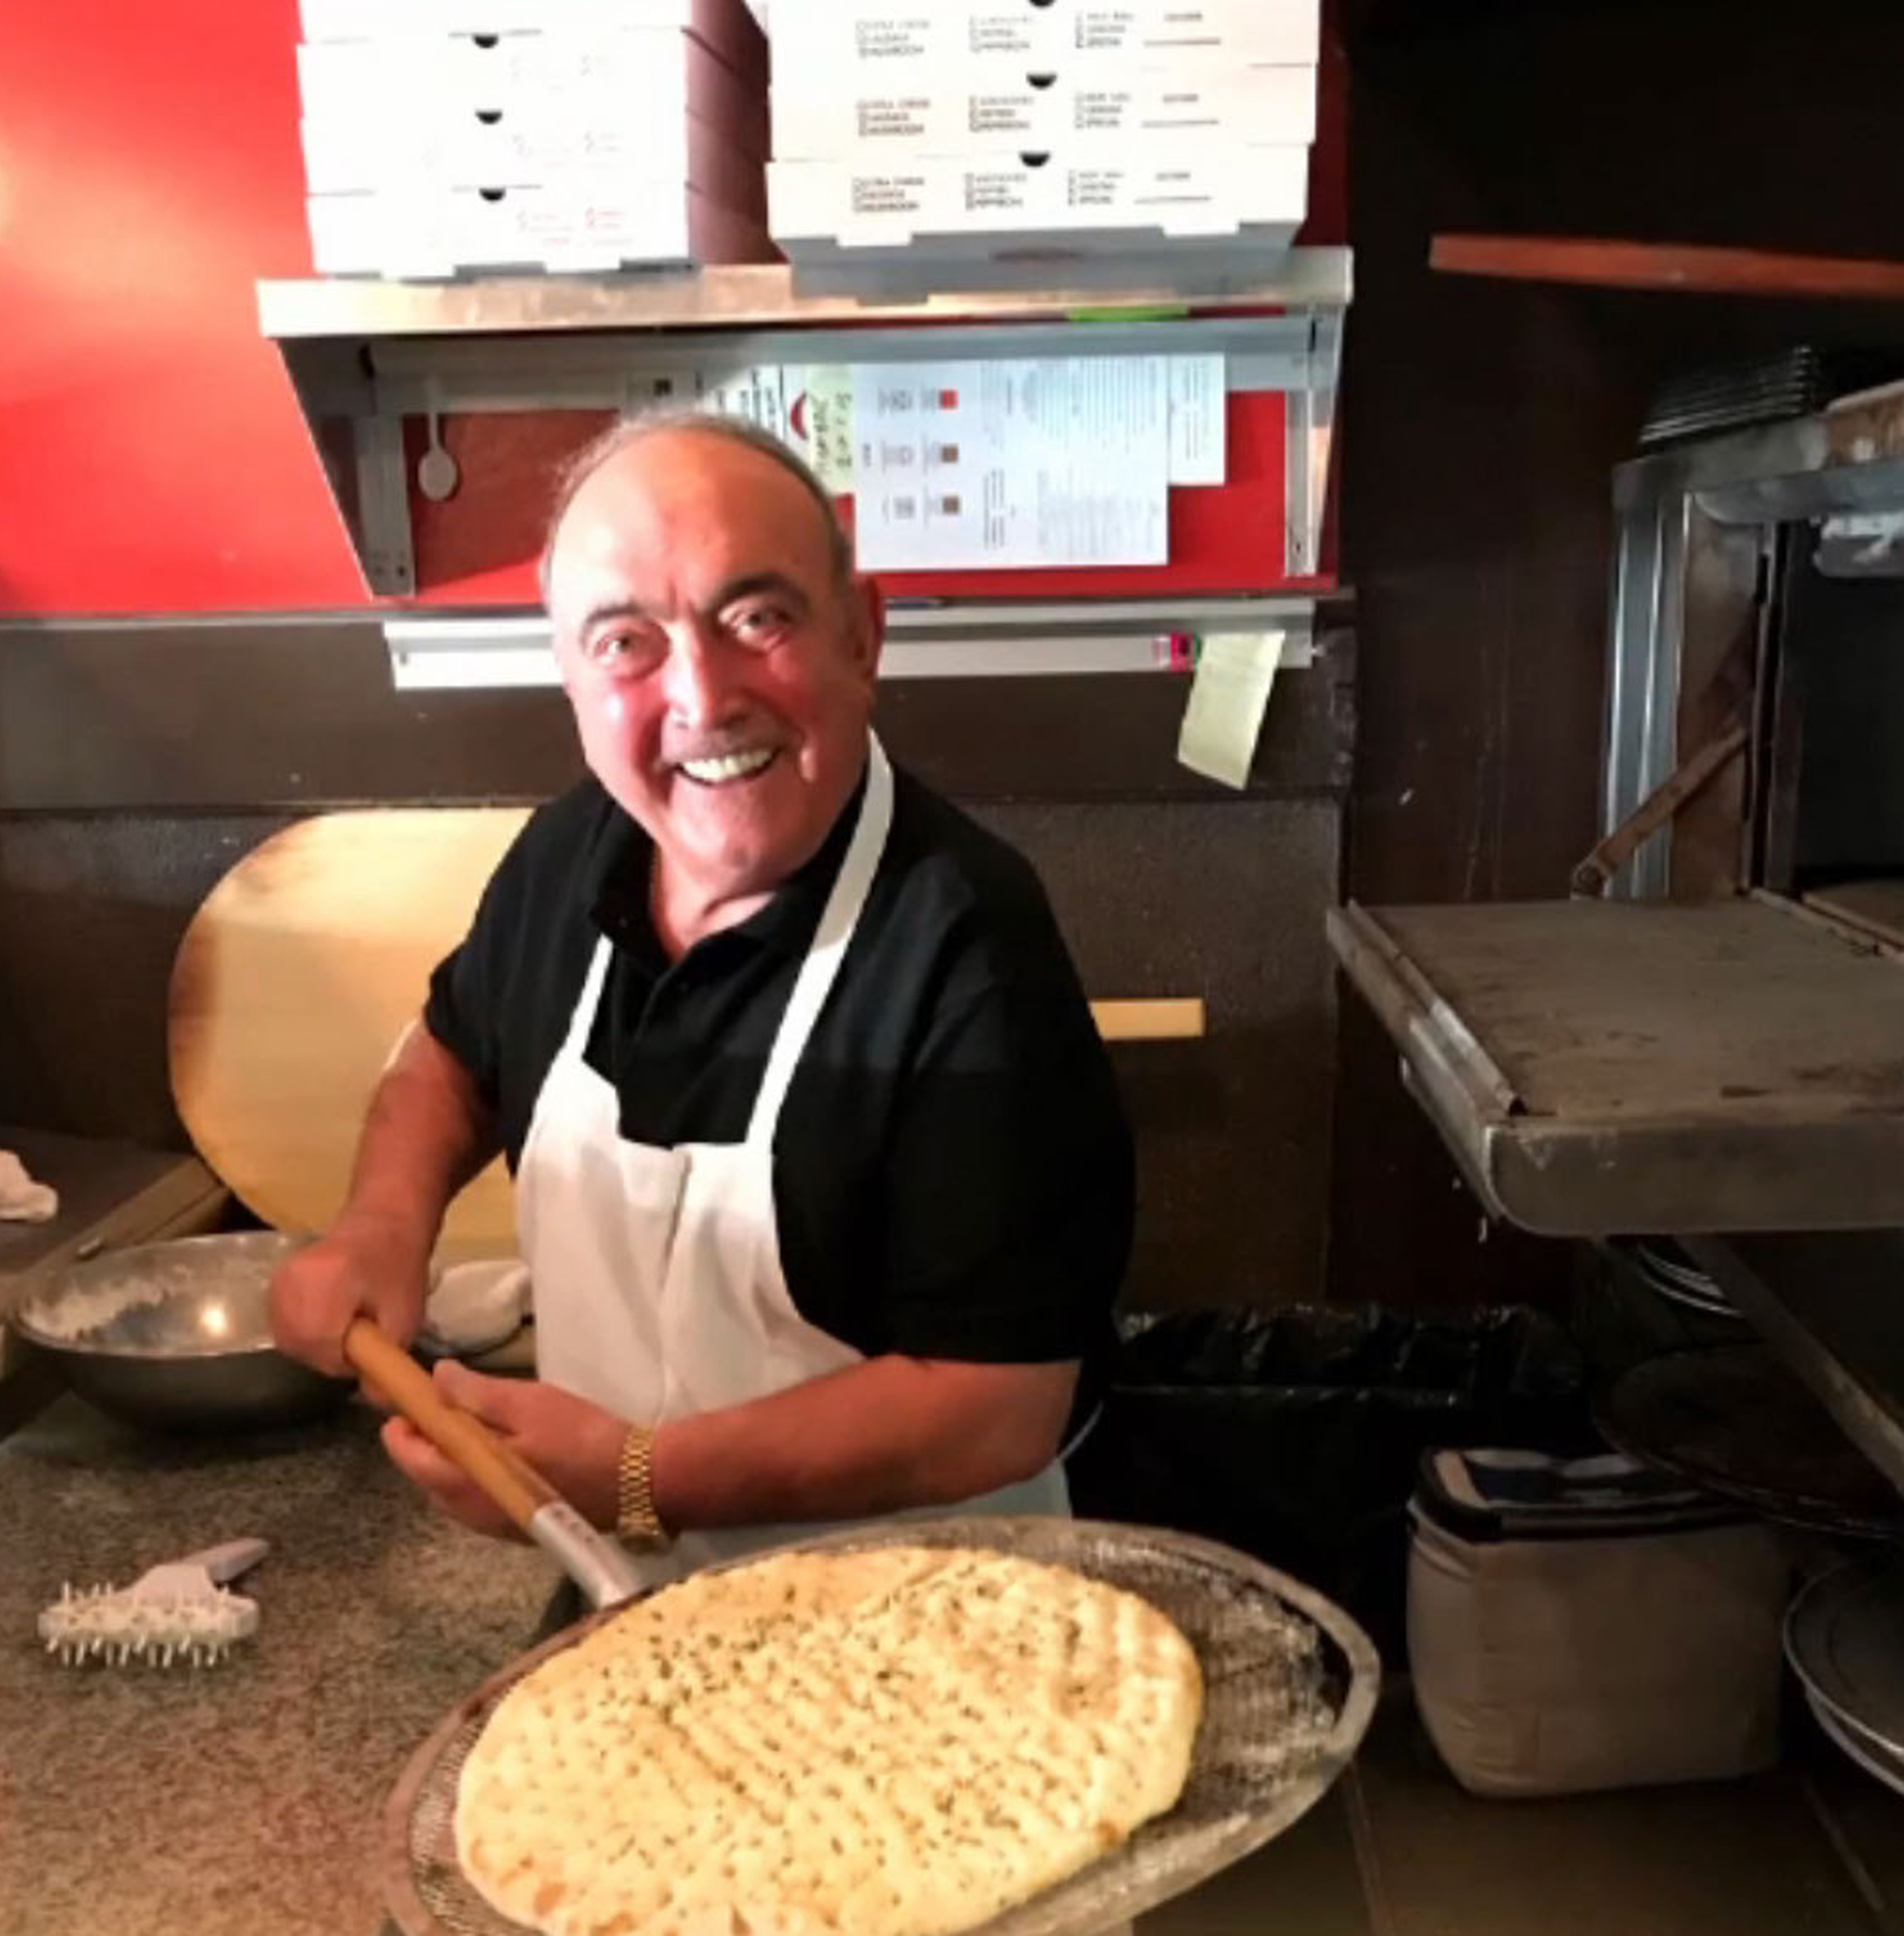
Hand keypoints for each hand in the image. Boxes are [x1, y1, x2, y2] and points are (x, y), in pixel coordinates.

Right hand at [269, 1216, 429, 1377]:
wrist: (384, 1222)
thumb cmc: (399, 1266)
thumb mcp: (405, 1317)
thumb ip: (386, 1360)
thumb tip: (373, 1401)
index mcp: (322, 1286)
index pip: (320, 1347)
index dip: (345, 1359)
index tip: (368, 1348)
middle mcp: (289, 1283)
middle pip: (299, 1346)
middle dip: (329, 1354)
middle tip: (360, 1339)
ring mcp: (277, 1282)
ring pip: (288, 1339)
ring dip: (316, 1344)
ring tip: (347, 1326)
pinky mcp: (274, 1284)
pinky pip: (283, 1325)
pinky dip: (305, 1331)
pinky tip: (329, 1319)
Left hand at [381, 1362, 626, 1539]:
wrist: (636, 1482)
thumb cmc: (579, 1437)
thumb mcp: (528, 1402)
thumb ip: (475, 1393)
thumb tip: (437, 1378)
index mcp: (464, 1481)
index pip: (412, 1458)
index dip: (401, 1430)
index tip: (404, 1404)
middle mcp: (470, 1512)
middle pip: (428, 1480)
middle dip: (425, 1446)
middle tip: (437, 1411)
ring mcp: (494, 1526)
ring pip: (452, 1494)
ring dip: (450, 1463)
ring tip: (465, 1431)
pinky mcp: (518, 1529)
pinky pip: (477, 1503)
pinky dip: (472, 1479)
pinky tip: (496, 1458)